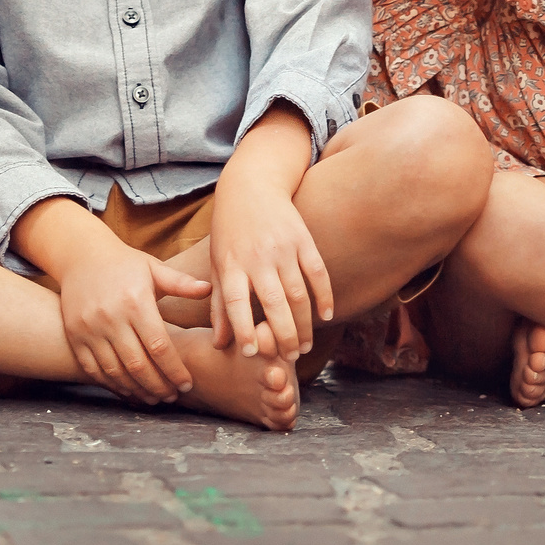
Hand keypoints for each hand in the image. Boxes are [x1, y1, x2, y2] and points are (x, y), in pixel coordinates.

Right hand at [53, 238, 214, 402]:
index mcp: (136, 302)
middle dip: (158, 386)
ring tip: (153, 399)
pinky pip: (93, 369)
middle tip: (172, 397)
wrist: (81, 255)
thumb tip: (209, 288)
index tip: (187, 384)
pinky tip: (128, 391)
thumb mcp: (154, 268)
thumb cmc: (126, 264)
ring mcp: (89, 329)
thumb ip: (181, 283)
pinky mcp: (75, 336)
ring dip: (136, 390)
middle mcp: (111, 317)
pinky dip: (111, 384)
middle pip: (138, 364)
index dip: (174, 370)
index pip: (159, 346)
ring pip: (115, 371)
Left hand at [208, 108, 333, 359]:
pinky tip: (326, 315)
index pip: (236, 303)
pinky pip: (318, 272)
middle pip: (274, 304)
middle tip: (290, 358)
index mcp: (231, 264)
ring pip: (298, 293)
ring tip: (305, 346)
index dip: (244, 329)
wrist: (250, 185)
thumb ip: (220, 305)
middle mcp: (257, 257)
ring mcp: (282, 247)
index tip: (251, 353)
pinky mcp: (303, 238)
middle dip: (283, 336)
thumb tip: (221, 345)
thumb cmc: (230, 232)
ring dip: (304, 324)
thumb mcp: (219, 265)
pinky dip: (324, 295)